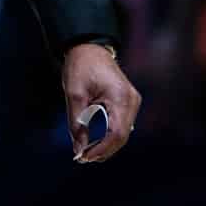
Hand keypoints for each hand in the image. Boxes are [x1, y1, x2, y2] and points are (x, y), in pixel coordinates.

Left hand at [63, 43, 140, 162]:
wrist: (89, 46)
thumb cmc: (81, 66)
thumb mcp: (74, 94)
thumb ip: (76, 123)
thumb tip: (78, 149)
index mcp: (120, 97)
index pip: (116, 134)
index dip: (101, 149)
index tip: (84, 157)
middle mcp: (131, 100)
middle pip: (122, 136)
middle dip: (104, 150)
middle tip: (83, 158)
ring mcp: (132, 100)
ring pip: (124, 132)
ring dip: (107, 145)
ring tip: (87, 153)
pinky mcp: (128, 101)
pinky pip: (122, 124)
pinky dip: (111, 135)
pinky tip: (96, 142)